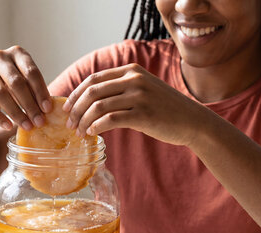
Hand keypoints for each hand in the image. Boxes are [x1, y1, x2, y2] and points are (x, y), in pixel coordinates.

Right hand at [0, 46, 51, 130]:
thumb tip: (49, 110)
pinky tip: (8, 126)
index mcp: (17, 53)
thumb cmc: (12, 86)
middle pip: (16, 83)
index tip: (48, 109)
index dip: (41, 92)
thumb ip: (35, 91)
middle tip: (39, 122)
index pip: (31, 72)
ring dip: (16, 113)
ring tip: (27, 126)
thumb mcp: (26, 83)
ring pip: (1, 94)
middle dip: (30, 105)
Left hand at [63, 63, 207, 145]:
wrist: (192, 121)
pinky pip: (111, 119)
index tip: (67, 109)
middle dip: (76, 109)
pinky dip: (97, 127)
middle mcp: (134, 79)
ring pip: (98, 106)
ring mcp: (139, 96)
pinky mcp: (143, 114)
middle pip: (92, 92)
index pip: (93, 79)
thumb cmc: (164, 109)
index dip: (76, 94)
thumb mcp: (143, 89)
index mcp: (131, 70)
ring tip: (80, 133)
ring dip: (84, 121)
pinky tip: (94, 134)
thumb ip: (121, 89)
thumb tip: (90, 100)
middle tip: (70, 124)